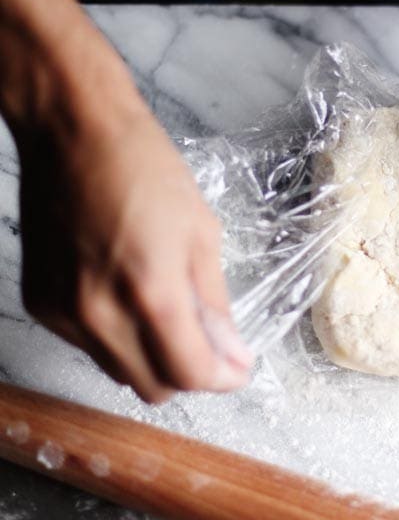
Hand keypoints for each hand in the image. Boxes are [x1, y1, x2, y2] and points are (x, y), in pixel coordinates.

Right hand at [15, 71, 250, 402]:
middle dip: (187, 372)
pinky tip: (125, 293)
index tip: (236, 365)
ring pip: (119, 372)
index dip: (222, 376)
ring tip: (164, 307)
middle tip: (206, 338)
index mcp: (150, 292)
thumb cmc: (141, 166)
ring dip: (150, 357)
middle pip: (152, 387)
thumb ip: (214, 302)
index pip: (190, 374)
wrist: (73, 132)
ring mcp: (65, 313)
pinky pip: (88, 346)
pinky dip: (115, 336)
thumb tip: (231, 354)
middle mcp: (101, 314)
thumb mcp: (200, 230)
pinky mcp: (41, 304)